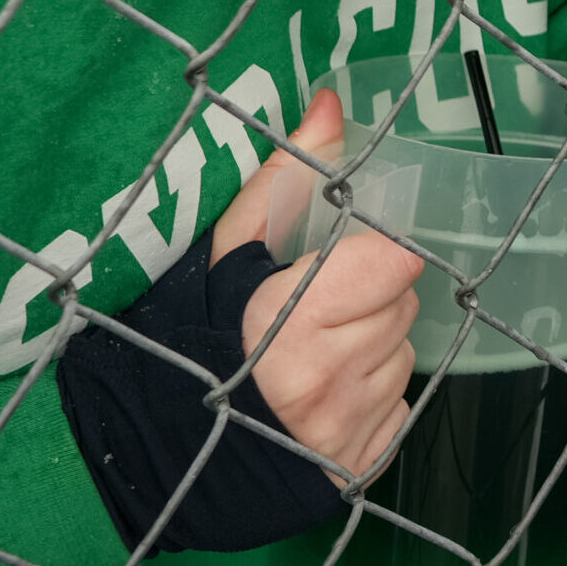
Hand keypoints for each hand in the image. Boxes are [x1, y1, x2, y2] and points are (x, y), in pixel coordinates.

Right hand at [210, 90, 422, 479]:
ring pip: (404, 352)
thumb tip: (332, 103)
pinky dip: (372, 390)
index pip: (396, 261)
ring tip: (313, 346)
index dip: (379, 251)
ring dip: (374, 341)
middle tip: (317, 301)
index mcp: (292, 323)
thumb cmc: (190, 340)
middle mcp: (327, 384)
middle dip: (370, 294)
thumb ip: (287, 176)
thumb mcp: (227, 251)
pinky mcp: (362, 462)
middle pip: (402, 304)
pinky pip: (399, 402)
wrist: (161, 453)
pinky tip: (324, 388)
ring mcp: (347, 430)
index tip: (351, 252)